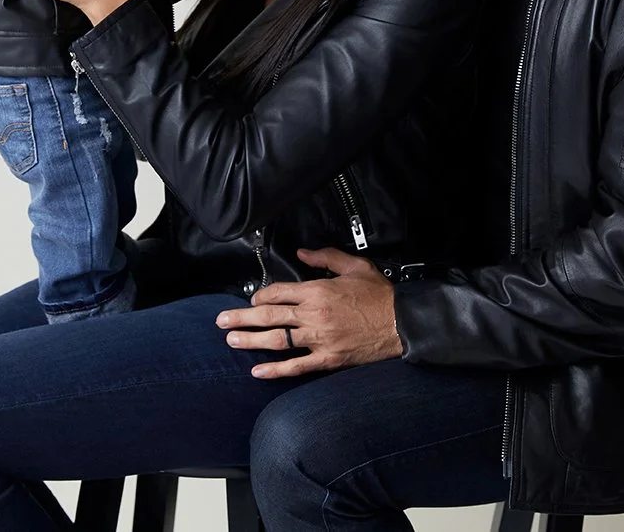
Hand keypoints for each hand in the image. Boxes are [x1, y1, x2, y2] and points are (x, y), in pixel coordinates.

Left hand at [215, 248, 402, 378]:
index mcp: (318, 291)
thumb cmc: (380, 296)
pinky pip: (296, 366)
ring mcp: (319, 339)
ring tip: (232, 341)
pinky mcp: (328, 359)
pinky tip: (258, 371)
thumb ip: (325, 257)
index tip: (251, 300)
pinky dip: (275, 370)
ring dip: (251, 341)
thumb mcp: (355, 266)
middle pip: (269, 316)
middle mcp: (314, 315)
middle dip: (241, 318)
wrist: (402, 323)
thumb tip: (302, 252)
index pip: (279, 293)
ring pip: (277, 341)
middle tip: (222, 321)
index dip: (260, 296)